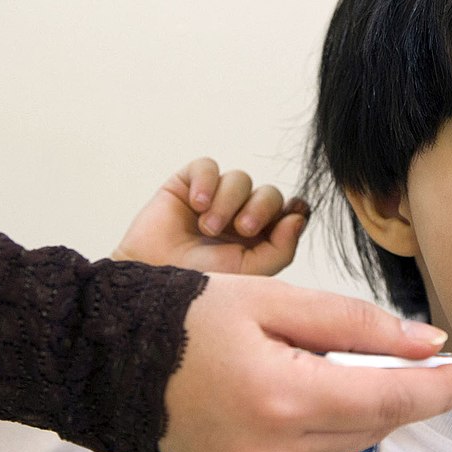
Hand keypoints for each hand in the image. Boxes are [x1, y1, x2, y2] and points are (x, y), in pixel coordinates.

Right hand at [112, 158, 308, 275]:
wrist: (152, 283)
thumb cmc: (200, 284)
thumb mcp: (250, 274)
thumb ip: (281, 248)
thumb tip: (299, 216)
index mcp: (260, 239)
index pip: (287, 212)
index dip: (293, 210)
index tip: (292, 214)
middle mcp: (240, 217)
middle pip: (269, 193)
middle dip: (261, 208)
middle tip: (242, 229)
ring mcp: (214, 199)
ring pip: (240, 179)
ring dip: (228, 201)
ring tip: (208, 227)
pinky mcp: (186, 185)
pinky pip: (207, 166)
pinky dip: (206, 181)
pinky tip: (197, 204)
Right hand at [160, 273, 451, 451]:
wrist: (104, 361)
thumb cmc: (181, 317)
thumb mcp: (273, 301)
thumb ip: (355, 325)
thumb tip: (425, 344)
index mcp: (281, 398)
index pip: (388, 402)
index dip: (438, 389)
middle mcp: (272, 450)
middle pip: (372, 427)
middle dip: (401, 392)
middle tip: (411, 354)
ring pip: (346, 446)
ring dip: (362, 409)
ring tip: (343, 364)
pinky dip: (327, 426)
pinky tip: (309, 390)